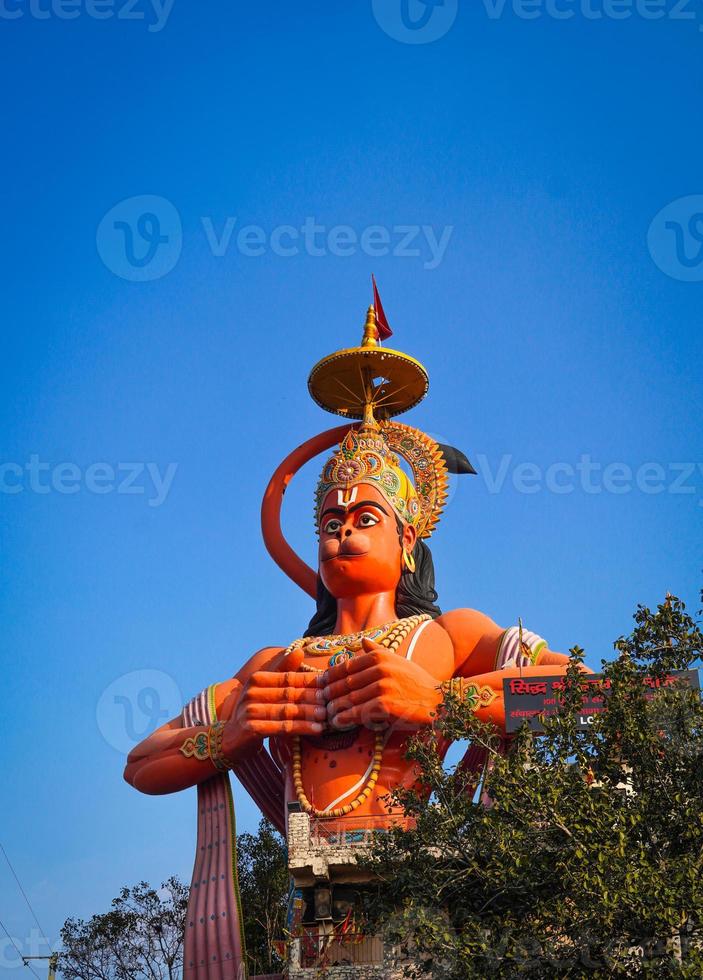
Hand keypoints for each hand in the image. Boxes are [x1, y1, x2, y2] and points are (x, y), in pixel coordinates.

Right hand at [224, 648, 325, 753]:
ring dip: (310, 713)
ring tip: (328, 715)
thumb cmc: (253, 712)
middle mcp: (251, 692)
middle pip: (289, 693)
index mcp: (257, 679)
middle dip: (313, 697)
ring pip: (288, 710)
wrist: (229, 739)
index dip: (309, 680)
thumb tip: (300, 651)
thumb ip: (282, 671)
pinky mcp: (252, 728)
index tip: (329, 683)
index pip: (288, 677)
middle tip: (332, 700)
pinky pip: (283, 727)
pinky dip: (302, 728)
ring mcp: (250, 710)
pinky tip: (317, 729)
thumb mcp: (264, 689)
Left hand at [321, 637, 442, 731]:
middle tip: (319, 702)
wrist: (439, 701)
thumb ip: (377, 650)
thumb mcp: (398, 661)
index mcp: (379, 656)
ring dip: (335, 708)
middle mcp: (380, 668)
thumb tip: (361, 641)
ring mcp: (383, 687)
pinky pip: (359, 713)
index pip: (346, 666)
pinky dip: (346, 719)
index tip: (320, 684)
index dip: (330, 676)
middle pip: (345, 683)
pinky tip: (338, 723)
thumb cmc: (417, 681)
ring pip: (350, 699)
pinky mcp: (386, 705)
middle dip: (330, 694)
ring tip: (326, 714)